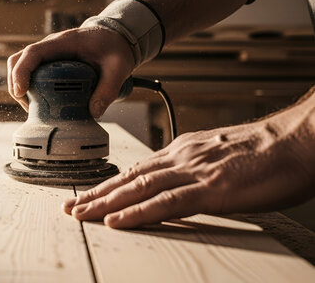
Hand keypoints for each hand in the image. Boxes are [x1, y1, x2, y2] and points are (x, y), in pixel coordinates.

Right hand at [7, 27, 134, 117]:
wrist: (116, 37)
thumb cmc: (115, 47)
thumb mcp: (118, 67)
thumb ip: (108, 89)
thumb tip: (93, 112)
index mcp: (63, 42)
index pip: (32, 53)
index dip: (22, 71)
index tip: (21, 91)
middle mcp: (50, 46)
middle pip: (18, 60)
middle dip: (16, 84)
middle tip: (27, 107)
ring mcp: (48, 54)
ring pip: (20, 67)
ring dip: (20, 87)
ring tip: (32, 109)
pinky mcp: (49, 63)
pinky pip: (31, 73)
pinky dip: (29, 88)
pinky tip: (39, 104)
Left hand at [62, 112, 314, 228]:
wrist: (299, 140)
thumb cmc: (269, 152)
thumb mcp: (223, 157)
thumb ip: (198, 168)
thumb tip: (181, 182)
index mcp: (185, 150)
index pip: (138, 170)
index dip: (110, 184)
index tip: (89, 195)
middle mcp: (182, 157)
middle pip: (130, 178)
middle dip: (97, 194)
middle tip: (70, 206)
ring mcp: (195, 172)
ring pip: (139, 188)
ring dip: (106, 203)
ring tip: (80, 214)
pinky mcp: (212, 189)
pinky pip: (167, 203)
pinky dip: (138, 212)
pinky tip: (117, 221)